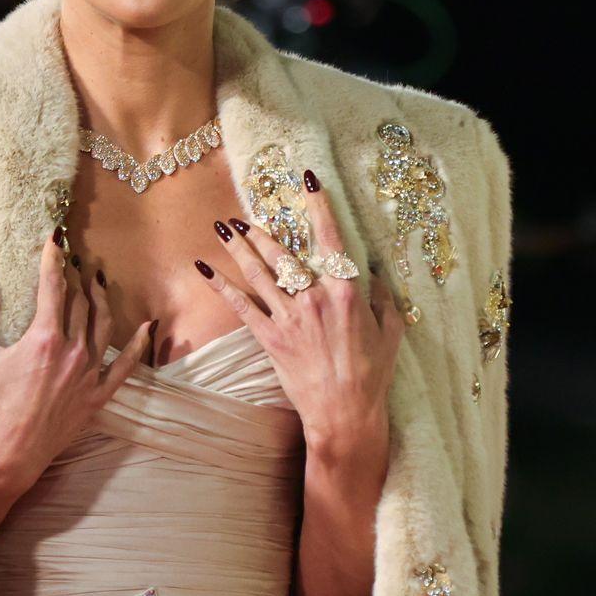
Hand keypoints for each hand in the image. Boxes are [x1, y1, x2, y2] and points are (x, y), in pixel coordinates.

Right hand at [0, 232, 152, 544]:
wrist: (7, 455)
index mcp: (44, 339)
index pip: (53, 286)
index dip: (53, 258)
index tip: (54, 239)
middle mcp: (73, 352)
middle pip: (80, 302)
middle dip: (75, 275)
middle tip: (71, 258)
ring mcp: (89, 375)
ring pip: (104, 324)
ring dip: (101, 298)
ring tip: (96, 279)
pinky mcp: (98, 396)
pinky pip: (127, 366)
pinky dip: (138, 344)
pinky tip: (146, 326)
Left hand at [195, 170, 407, 468]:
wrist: (346, 414)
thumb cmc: (373, 375)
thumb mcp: (390, 332)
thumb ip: (382, 299)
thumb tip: (373, 273)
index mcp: (346, 292)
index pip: (330, 239)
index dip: (318, 206)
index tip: (307, 181)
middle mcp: (314, 298)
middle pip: (283, 254)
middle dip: (261, 231)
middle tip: (244, 215)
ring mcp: (289, 318)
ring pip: (259, 273)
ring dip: (239, 248)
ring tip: (224, 229)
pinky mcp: (271, 339)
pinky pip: (241, 306)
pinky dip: (221, 286)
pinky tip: (205, 269)